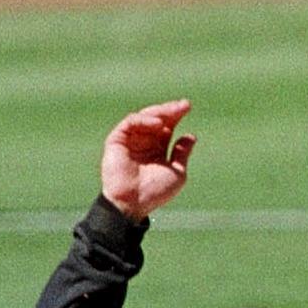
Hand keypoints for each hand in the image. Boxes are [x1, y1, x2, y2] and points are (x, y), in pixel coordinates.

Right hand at [101, 99, 196, 219]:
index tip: (187, 106)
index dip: (176, 115)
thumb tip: (190, 136)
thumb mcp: (177, 172)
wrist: (134, 202)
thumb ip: (181, 153)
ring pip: (143, 118)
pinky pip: (130, 123)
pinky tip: (158, 123)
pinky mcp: (117, 140)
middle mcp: (143, 142)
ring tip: (172, 113)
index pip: (167, 127)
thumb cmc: (155, 191)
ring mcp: (130, 140)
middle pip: (157, 119)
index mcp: (157, 149)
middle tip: (183, 105)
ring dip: (159, 113)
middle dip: (170, 110)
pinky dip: (143, 120)